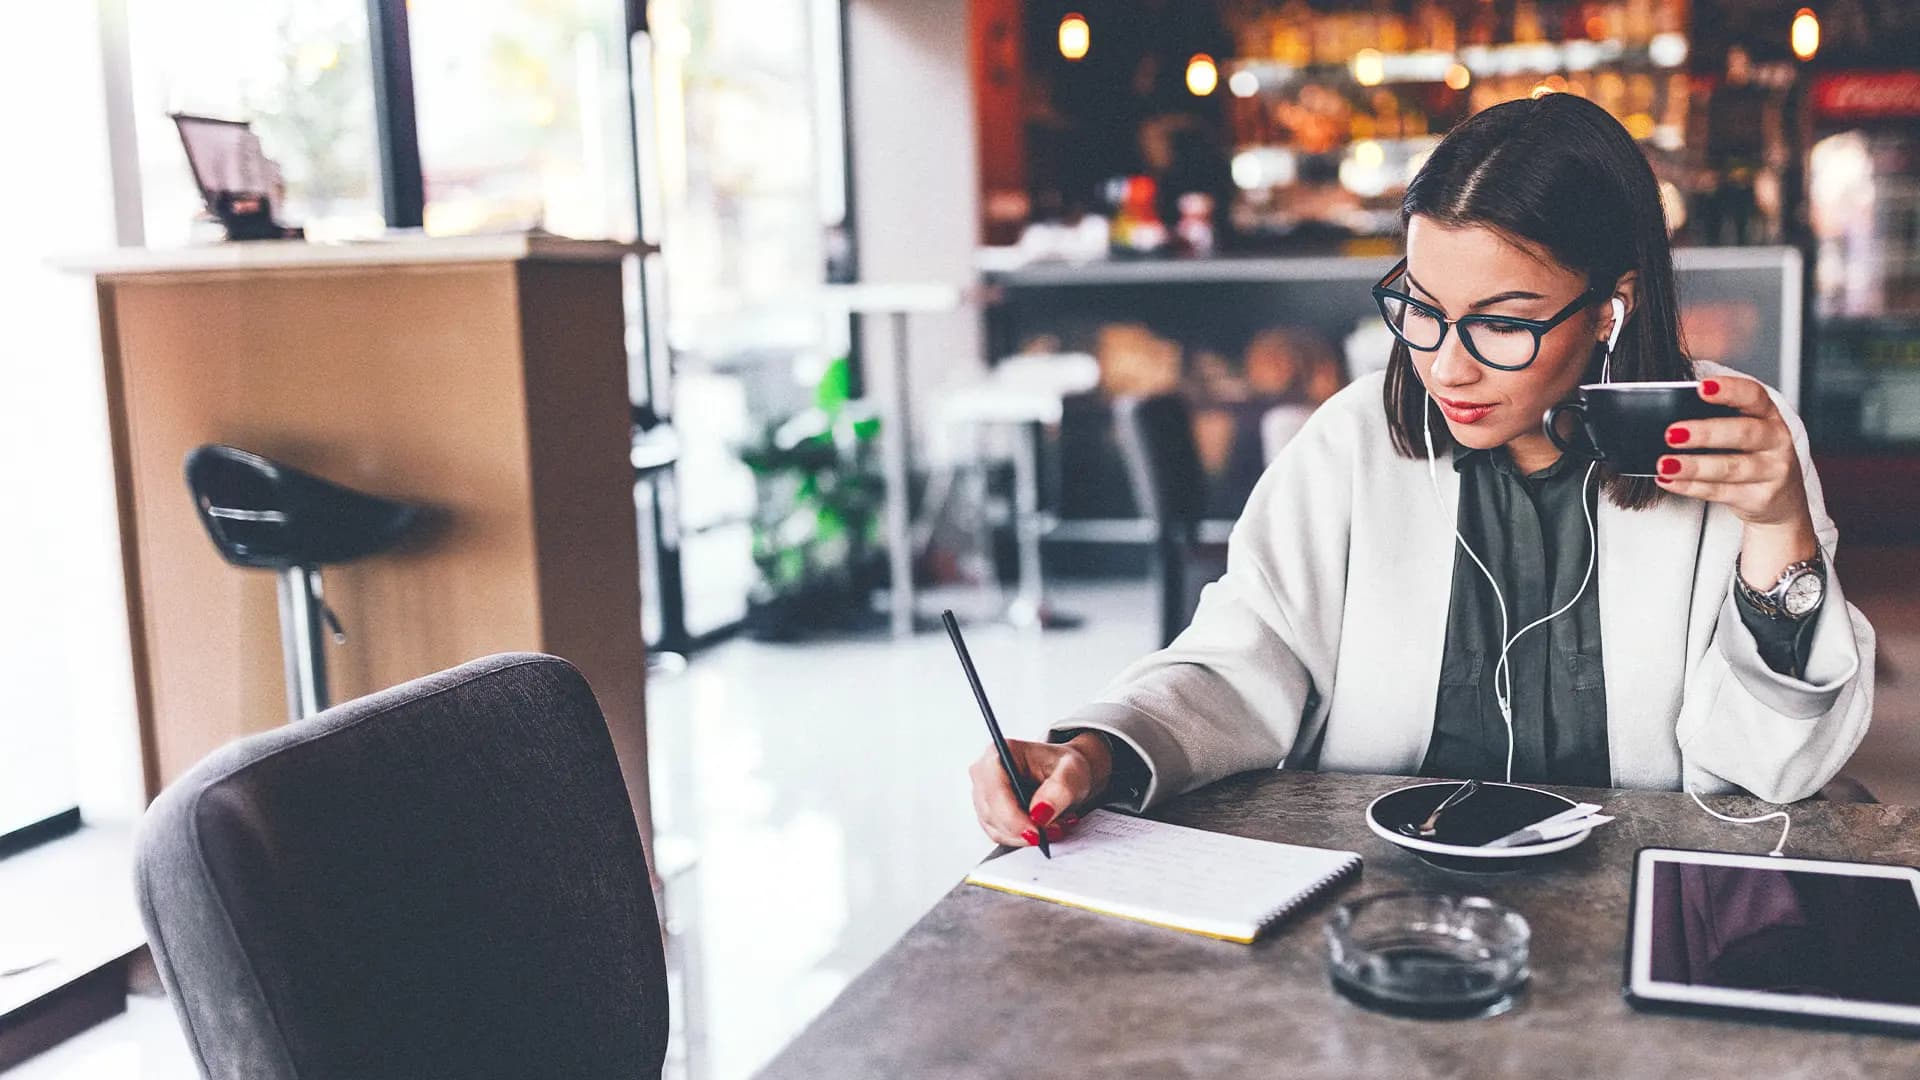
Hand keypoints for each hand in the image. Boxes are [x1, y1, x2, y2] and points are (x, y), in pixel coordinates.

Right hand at [968, 733, 1112, 847]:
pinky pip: (1001, 835)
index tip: (1036, 833)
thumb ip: (1059, 791)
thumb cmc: (1065, 766)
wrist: (1066, 773)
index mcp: (1000, 753)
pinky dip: (1024, 837)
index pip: (995, 791)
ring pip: (996, 829)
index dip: (1013, 817)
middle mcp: (985, 772)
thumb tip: (1039, 813)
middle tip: (1055, 830)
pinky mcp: (989, 813)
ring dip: (1026, 834)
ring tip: (1055, 825)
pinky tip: (1043, 827)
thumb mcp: (1073, 772)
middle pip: (992, 814)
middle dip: (1024, 829)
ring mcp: (983, 794)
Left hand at [1657, 376, 1818, 583]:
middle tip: (1672, 433)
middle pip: (1743, 433)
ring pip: (1730, 468)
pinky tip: (1669, 481)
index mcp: (1768, 414)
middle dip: (1706, 433)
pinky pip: (1720, 492)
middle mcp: (1775, 440)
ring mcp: (1771, 471)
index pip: (1753, 396)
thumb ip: (1714, 418)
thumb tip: (1665, 413)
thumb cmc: (1750, 453)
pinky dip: (1690, 487)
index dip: (1729, 390)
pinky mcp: (1759, 497)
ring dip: (1694, 466)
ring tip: (1665, 464)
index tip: (1701, 387)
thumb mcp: (1743, 430)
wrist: (1780, 498)